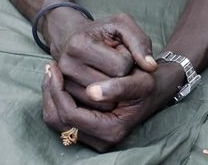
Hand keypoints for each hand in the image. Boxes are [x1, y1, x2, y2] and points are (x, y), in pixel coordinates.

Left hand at [42, 63, 162, 151]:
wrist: (158, 87)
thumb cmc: (149, 81)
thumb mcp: (142, 81)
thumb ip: (120, 86)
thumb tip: (92, 92)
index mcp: (112, 130)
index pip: (70, 114)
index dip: (58, 91)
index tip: (54, 67)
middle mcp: (102, 140)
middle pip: (59, 120)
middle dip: (50, 93)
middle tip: (49, 67)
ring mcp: (94, 138)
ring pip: (57, 122)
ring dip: (51, 97)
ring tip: (51, 74)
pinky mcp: (90, 131)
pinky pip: (62, 120)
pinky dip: (57, 100)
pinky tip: (59, 81)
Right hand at [45, 10, 157, 109]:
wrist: (76, 41)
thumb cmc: (104, 33)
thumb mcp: (123, 26)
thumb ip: (140, 43)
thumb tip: (151, 68)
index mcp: (79, 45)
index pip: (121, 66)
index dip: (129, 60)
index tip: (121, 51)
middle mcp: (66, 66)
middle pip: (113, 86)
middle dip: (122, 76)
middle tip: (113, 63)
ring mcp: (63, 84)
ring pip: (104, 103)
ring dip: (114, 90)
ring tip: (106, 72)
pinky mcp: (64, 98)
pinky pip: (95, 110)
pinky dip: (104, 101)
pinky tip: (101, 84)